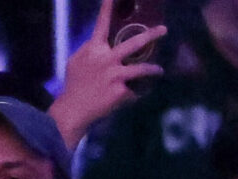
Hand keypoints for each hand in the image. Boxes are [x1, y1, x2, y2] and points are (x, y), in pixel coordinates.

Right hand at [52, 0, 164, 144]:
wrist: (73, 109)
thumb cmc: (75, 84)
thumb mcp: (77, 61)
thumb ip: (90, 51)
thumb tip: (100, 44)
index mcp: (93, 49)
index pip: (102, 24)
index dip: (107, 8)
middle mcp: (105, 59)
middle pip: (133, 43)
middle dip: (151, 35)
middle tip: (164, 29)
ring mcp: (114, 75)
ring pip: (141, 69)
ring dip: (153, 69)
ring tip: (159, 70)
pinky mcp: (120, 91)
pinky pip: (133, 91)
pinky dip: (132, 95)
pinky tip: (126, 99)